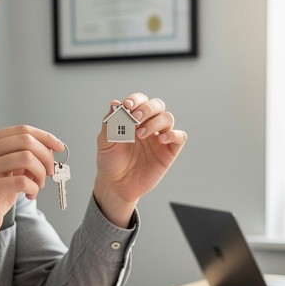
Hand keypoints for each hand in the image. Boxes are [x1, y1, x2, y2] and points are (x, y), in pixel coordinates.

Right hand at [0, 126, 63, 255]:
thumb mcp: (8, 168)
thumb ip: (23, 155)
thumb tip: (51, 148)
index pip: (22, 130)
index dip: (45, 137)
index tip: (59, 147)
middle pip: (26, 141)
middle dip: (46, 156)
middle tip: (50, 172)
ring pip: (27, 159)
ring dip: (41, 173)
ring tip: (38, 185)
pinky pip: (24, 181)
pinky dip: (34, 188)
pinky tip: (30, 195)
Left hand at [94, 93, 186, 226]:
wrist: (116, 185)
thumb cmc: (110, 162)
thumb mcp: (105, 141)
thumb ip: (110, 122)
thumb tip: (115, 103)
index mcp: (133, 119)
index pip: (140, 100)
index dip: (136, 100)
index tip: (127, 106)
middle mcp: (148, 125)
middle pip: (157, 105)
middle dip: (147, 108)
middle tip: (135, 119)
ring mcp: (159, 137)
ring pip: (168, 118)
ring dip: (156, 122)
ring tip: (141, 134)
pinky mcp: (169, 151)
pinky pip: (180, 136)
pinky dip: (173, 134)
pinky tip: (160, 140)